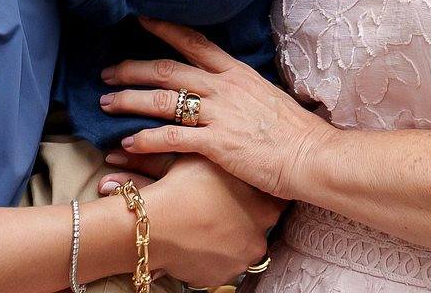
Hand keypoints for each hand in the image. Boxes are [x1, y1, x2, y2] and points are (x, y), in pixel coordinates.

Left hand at [100, 19, 336, 200]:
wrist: (312, 156)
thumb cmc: (294, 132)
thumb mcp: (266, 96)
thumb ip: (241, 88)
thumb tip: (225, 84)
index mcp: (237, 73)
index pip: (195, 43)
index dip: (165, 29)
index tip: (140, 19)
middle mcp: (225, 87)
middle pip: (167, 70)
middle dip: (132, 69)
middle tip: (106, 72)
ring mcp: (220, 114)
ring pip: (163, 101)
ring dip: (130, 101)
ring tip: (106, 104)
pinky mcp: (217, 143)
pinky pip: (172, 137)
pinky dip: (146, 138)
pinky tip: (128, 142)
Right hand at [136, 153, 281, 287]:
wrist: (155, 224)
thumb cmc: (183, 188)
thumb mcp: (212, 162)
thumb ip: (233, 161)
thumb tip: (238, 152)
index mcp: (264, 207)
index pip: (275, 202)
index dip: (257, 195)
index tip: (244, 193)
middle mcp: (259, 237)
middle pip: (257, 228)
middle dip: (242, 220)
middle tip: (219, 210)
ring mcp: (242, 261)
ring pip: (239, 249)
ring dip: (227, 240)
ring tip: (203, 226)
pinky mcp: (222, 278)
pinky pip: (221, 266)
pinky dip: (211, 257)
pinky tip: (196, 242)